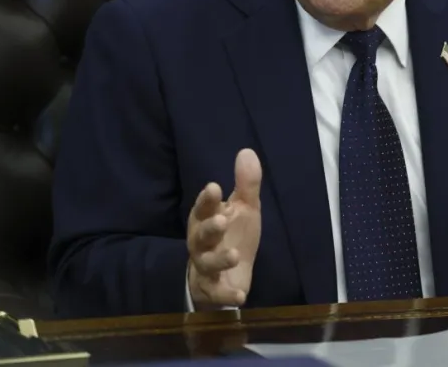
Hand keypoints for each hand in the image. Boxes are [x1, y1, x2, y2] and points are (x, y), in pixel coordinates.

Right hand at [187, 148, 262, 308]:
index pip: (204, 208)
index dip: (207, 199)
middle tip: (221, 220)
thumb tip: (247, 151)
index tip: (215, 188)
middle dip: (209, 228)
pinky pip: (217, 293)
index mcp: (206, 219)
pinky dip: (227, 295)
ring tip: (233, 254)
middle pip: (201, 235)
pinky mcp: (213, 290)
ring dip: (219, 259)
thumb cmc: (233, 235)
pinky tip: (241, 296)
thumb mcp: (244, 208)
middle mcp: (201, 243)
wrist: (228, 274)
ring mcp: (206, 267)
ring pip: (206, 263)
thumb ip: (246, 184)